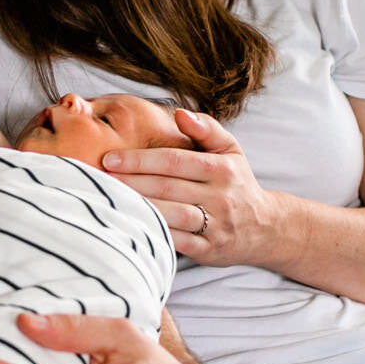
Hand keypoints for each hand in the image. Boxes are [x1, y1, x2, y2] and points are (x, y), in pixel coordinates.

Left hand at [102, 109, 289, 267]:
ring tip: (109, 200)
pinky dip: (153, 234)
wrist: (265, 227)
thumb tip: (179, 114)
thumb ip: (205, 128)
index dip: (140, 159)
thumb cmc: (237, 182)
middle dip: (130, 181)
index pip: (175, 161)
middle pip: (167, 187)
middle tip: (99, 178)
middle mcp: (220, 197)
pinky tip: (129, 226)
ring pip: (171, 215)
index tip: (110, 158)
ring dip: (138, 207)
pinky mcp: (208, 250)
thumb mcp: (230, 150)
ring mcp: (215, 226)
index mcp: (222, 169)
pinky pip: (176, 243)